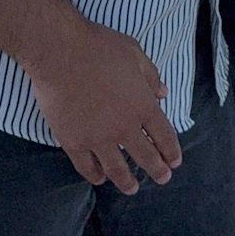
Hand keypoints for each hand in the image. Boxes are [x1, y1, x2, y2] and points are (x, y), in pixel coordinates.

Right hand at [23, 17, 182, 193]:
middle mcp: (124, 127)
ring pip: (117, 169)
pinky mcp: (73, 141)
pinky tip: (100, 178)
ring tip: (132, 188)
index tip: (174, 162)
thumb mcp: (133, 53)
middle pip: (146, 156)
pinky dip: (95, 175)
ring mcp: (98, 138)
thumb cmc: (99, 47)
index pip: (164, 135)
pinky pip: (86, 166)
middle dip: (157, 170)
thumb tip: (163, 93)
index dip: (171, 151)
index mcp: (143, 106)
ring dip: (127, 181)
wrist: (60, 52)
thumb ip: (150, 75)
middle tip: (162, 179)